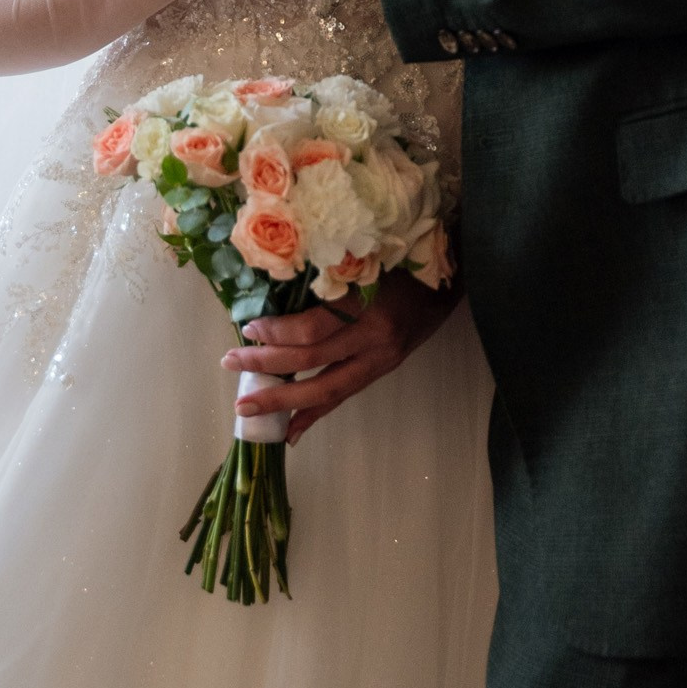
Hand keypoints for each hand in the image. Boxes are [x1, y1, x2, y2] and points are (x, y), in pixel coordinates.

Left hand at [224, 273, 457, 444]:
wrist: (456, 275)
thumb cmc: (407, 256)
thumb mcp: (370, 257)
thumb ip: (332, 276)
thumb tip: (278, 292)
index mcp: (370, 308)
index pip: (313, 330)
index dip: (277, 333)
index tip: (248, 328)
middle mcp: (376, 341)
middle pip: (312, 363)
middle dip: (268, 367)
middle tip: (230, 364)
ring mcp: (381, 360)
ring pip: (327, 390)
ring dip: (285, 400)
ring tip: (248, 406)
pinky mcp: (384, 370)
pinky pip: (344, 395)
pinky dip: (316, 414)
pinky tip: (292, 431)